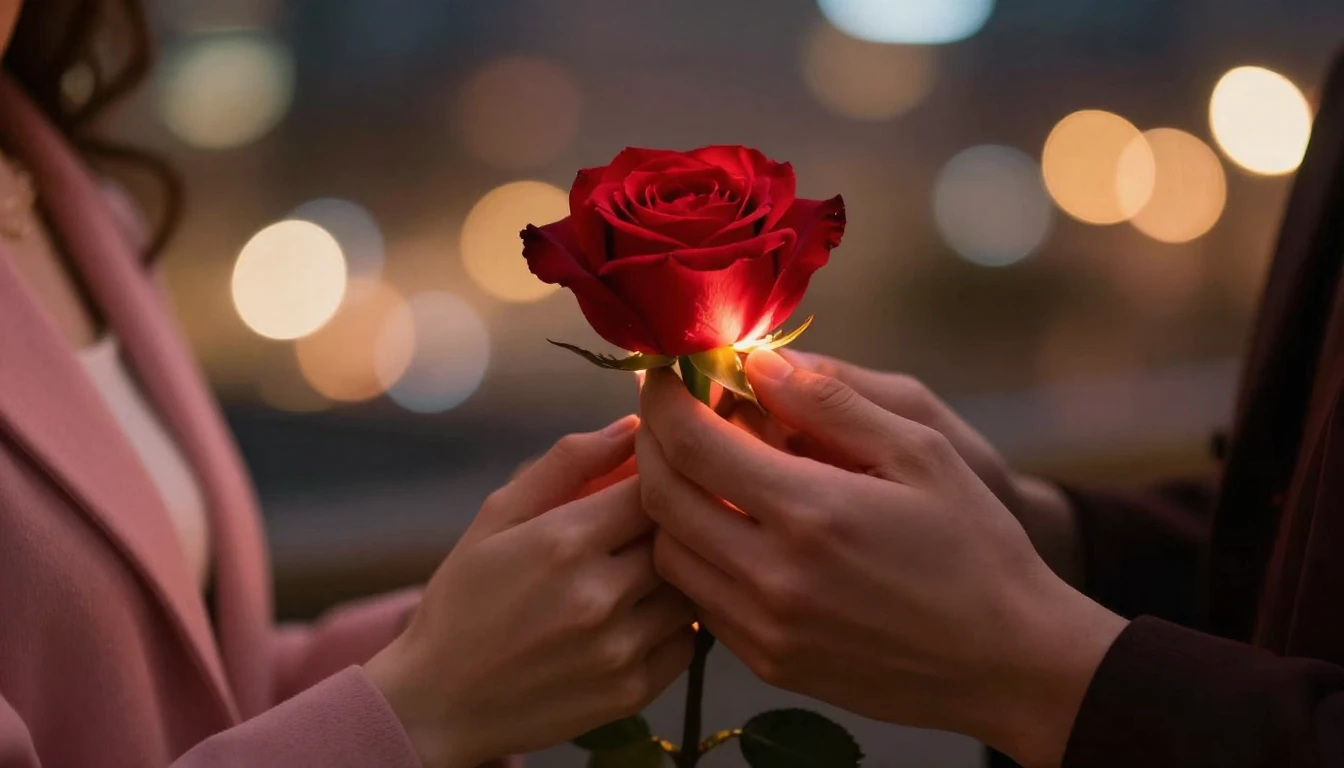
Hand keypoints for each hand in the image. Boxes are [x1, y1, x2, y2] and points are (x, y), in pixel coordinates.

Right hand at [366, 416, 695, 767]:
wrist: (438, 702)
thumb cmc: (464, 598)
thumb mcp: (497, 516)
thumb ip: (566, 463)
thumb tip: (630, 425)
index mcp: (564, 540)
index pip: (653, 486)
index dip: (659, 476)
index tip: (651, 476)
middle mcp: (599, 595)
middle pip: (678, 536)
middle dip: (670, 523)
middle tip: (647, 524)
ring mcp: (619, 648)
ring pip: (690, 588)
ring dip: (677, 573)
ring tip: (641, 570)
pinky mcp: (632, 690)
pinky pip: (687, 641)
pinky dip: (675, 623)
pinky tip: (641, 615)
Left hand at [637, 355, 1126, 767]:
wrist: (1007, 660)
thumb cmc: (974, 545)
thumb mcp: (922, 451)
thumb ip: (833, 401)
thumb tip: (761, 362)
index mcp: (811, 512)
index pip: (691, 444)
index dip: (664, 399)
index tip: (664, 374)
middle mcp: (773, 577)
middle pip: (661, 497)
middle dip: (651, 444)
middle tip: (669, 414)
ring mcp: (765, 629)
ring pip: (669, 552)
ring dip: (668, 502)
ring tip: (701, 469)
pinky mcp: (768, 663)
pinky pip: (699, 599)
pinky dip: (696, 553)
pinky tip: (729, 527)